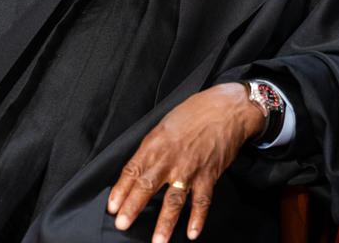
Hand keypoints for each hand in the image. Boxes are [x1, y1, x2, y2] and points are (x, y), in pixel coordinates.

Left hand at [107, 82, 265, 242]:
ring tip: (157, 241)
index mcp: (155, 144)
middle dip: (133, 207)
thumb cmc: (195, 113)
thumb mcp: (165, 125)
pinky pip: (202, 201)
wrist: (227, 109)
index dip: (120, 190)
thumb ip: (152, 148)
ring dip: (165, 223)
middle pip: (147, 186)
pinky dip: (197, 218)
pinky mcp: (209, 175)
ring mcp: (190, 169)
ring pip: (174, 200)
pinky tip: (192, 233)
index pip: (132, 170)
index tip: (112, 207)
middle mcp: (170, 158)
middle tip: (122, 224)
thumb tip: (140, 169)